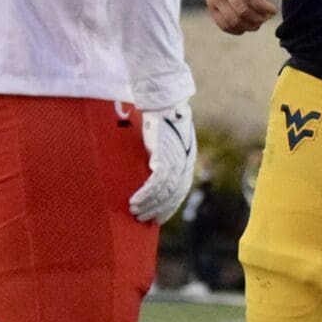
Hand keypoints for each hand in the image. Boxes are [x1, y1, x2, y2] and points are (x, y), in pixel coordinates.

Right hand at [129, 100, 195, 222]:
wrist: (166, 102)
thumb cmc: (164, 119)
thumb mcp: (168, 140)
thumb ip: (165, 155)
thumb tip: (150, 168)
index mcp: (187, 161)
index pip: (180, 191)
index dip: (169, 206)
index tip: (158, 217)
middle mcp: (185, 164)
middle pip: (173, 195)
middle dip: (158, 210)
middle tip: (143, 219)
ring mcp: (176, 161)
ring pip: (164, 192)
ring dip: (148, 205)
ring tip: (134, 212)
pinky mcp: (165, 157)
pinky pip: (156, 184)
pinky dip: (145, 195)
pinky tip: (135, 202)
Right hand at [202, 0, 288, 34]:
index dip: (264, 7)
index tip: (274, 10)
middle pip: (241, 11)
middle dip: (258, 19)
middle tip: (267, 18)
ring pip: (232, 21)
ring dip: (248, 27)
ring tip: (258, 23)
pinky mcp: (210, 6)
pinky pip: (223, 25)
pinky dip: (236, 30)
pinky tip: (246, 26)